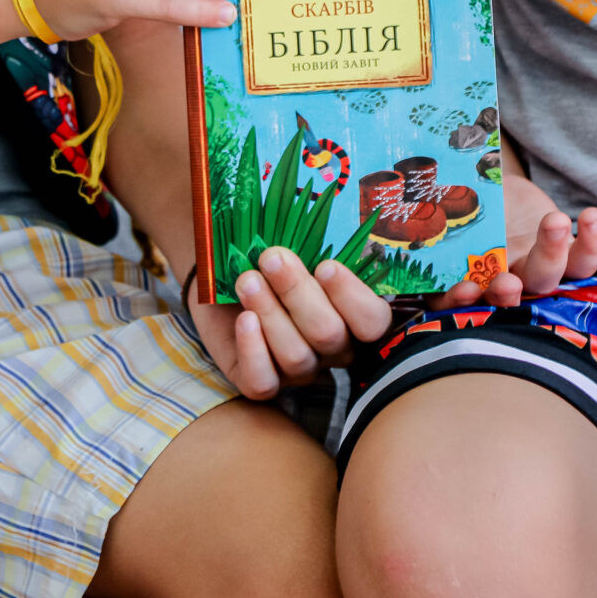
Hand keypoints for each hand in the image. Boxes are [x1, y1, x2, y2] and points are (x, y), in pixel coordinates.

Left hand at [190, 246, 394, 398]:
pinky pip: (264, 382)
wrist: (223, 282)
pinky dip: (253, 349)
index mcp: (352, 314)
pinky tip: (244, 319)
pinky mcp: (262, 382)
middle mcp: (332, 348)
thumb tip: (320, 214)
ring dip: (270, 312)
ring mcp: (299, 370)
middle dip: (298, 292)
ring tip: (247, 280)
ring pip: (297, 356)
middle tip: (272, 258)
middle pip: (329, 334)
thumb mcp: (293, 245)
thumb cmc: (268, 259)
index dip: (353, 297)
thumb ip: (311, 242)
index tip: (326, 265)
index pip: (373, 321)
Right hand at [432, 164, 596, 309]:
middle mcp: (502, 282)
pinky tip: (591, 215)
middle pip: (507, 299)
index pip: (457, 306)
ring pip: (548, 279)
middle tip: (507, 283)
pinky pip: (585, 260)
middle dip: (506, 294)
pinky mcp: (568, 255)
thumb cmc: (462, 200)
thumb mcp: (447, 202)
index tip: (464, 288)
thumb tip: (414, 191)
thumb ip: (435, 206)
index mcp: (466, 277)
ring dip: (551, 255)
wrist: (494, 190)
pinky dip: (592, 241)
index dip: (459, 303)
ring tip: (554, 222)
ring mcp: (538, 271)